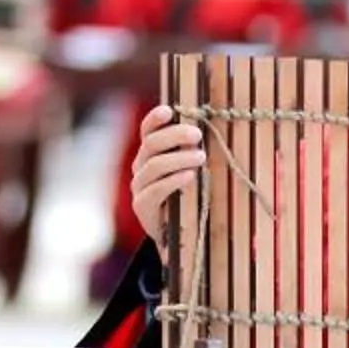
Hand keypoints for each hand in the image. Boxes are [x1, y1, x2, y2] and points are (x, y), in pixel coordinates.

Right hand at [129, 105, 203, 236]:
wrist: (177, 236)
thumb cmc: (188, 197)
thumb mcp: (190, 170)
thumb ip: (192, 152)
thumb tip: (208, 130)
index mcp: (150, 154)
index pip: (147, 131)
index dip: (154, 119)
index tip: (169, 110)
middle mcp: (140, 167)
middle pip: (151, 144)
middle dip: (174, 135)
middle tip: (197, 135)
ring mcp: (139, 187)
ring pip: (154, 166)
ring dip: (179, 158)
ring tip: (201, 156)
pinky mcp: (143, 207)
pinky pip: (155, 190)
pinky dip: (173, 180)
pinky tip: (190, 176)